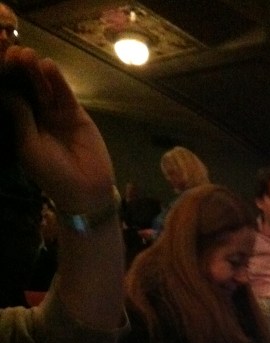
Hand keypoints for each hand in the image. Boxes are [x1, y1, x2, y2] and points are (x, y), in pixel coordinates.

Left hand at [3, 46, 115, 211]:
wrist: (87, 189)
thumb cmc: (53, 174)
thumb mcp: (29, 147)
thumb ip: (20, 117)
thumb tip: (8, 90)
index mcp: (20, 127)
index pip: (10, 98)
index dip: (5, 81)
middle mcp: (36, 117)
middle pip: (24, 88)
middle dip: (18, 71)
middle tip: (12, 52)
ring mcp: (55, 114)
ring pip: (43, 87)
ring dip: (34, 71)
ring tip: (27, 55)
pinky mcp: (74, 113)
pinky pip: (63, 93)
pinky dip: (56, 79)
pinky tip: (48, 65)